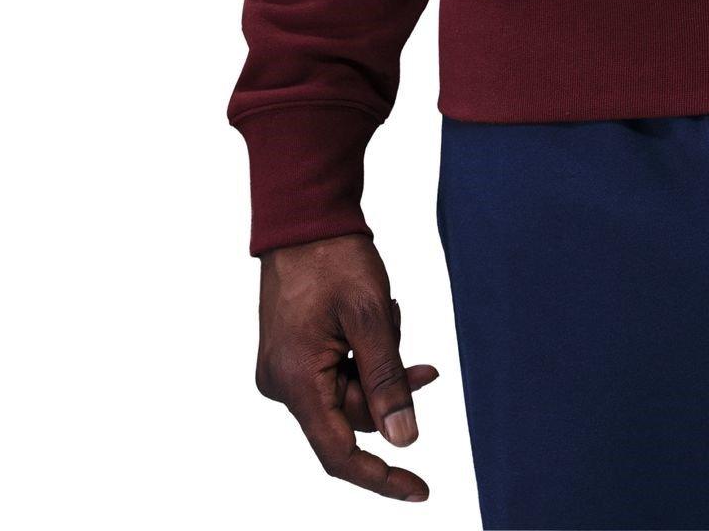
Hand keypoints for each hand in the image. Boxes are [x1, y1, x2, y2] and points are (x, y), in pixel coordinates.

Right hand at [256, 232, 440, 500]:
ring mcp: (284, 369)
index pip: (339, 453)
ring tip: (390, 317)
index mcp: (295, 381)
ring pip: (348, 392)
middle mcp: (282, 384)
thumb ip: (387, 380)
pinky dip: (364, 355)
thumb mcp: (371, 317)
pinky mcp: (292, 355)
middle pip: (350, 416)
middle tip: (426, 365)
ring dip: (380, 366)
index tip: (419, 490)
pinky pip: (337, 373)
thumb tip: (403, 439)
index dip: (380, 477)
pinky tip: (378, 318)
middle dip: (390, 392)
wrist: (305, 218)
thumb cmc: (335, 259)